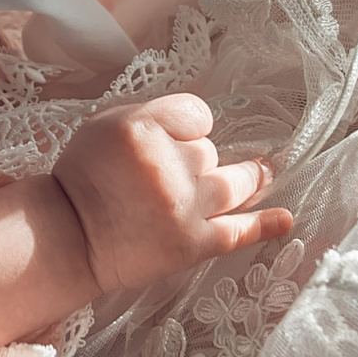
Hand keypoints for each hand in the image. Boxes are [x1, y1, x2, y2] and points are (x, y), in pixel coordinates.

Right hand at [51, 95, 291, 294]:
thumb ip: (150, 116)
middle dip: (198, 160)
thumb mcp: (104, 126)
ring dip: (251, 177)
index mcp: (143, 128)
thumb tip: (195, 122)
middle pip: (209, 150)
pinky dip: (265, 225)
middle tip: (181, 173)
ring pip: (234, 182)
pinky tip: (286, 219)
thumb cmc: (82, 180)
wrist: (71, 239)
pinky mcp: (193, 243)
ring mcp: (185, 206)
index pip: (196, 113)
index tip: (177, 138)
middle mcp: (169, 164)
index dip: (190, 126)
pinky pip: (239, 231)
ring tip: (262, 173)